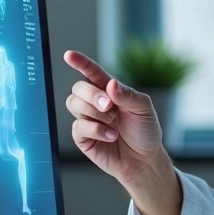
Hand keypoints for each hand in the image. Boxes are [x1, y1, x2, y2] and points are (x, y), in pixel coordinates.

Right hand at [64, 50, 163, 185]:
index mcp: (110, 90)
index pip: (92, 73)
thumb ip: (127, 95)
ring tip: (113, 122)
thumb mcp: (143, 108)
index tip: (69, 55)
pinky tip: (111, 136)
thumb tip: (110, 85)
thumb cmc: (145, 130)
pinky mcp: (83, 137)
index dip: (80, 63)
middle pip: (78, 88)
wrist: (144, 159)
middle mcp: (95, 102)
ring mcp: (87, 119)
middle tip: (109, 107)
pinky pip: (78, 126)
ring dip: (94, 113)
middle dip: (92, 95)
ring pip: (73, 104)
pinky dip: (96, 130)